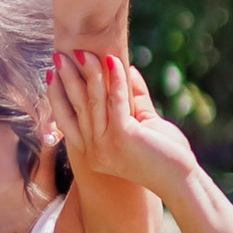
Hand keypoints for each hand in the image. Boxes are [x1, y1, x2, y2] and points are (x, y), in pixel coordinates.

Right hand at [50, 50, 198, 200]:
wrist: (181, 179)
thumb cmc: (164, 154)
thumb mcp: (142, 122)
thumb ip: (132, 98)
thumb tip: (124, 68)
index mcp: (92, 151)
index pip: (67, 119)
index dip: (57, 95)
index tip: (52, 74)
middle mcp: (93, 151)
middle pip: (76, 107)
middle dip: (67, 78)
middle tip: (59, 55)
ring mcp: (105, 145)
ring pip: (92, 101)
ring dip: (88, 73)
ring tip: (83, 52)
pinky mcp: (122, 137)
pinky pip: (116, 100)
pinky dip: (116, 78)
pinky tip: (114, 60)